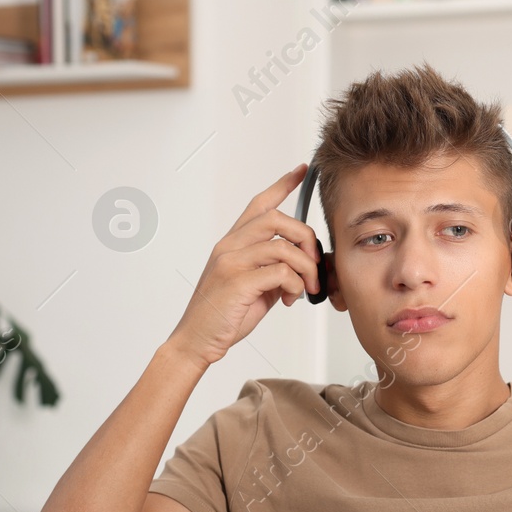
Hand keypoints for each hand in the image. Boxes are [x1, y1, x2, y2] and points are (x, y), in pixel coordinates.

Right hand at [166, 164, 321, 367]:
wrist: (197, 341)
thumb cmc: (223, 316)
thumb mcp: (253, 288)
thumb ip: (273, 271)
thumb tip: (301, 268)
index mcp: (232, 244)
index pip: (259, 204)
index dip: (282, 184)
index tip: (301, 170)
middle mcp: (230, 247)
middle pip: (278, 219)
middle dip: (306, 238)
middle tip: (314, 264)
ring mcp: (231, 262)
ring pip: (283, 247)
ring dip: (305, 268)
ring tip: (306, 289)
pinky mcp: (237, 282)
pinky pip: (280, 272)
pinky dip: (294, 285)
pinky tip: (290, 299)